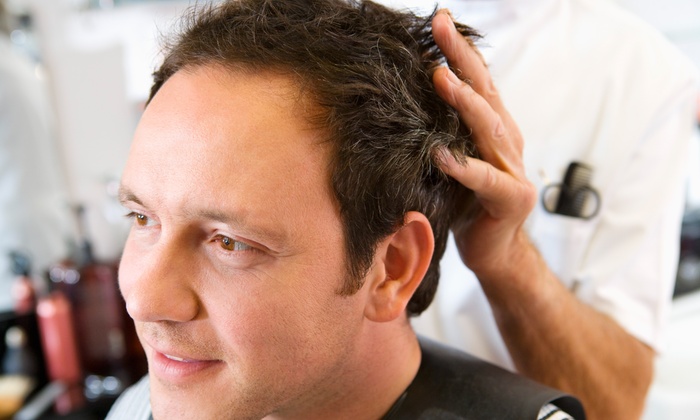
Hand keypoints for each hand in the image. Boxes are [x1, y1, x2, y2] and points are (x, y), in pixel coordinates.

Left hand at [431, 10, 536, 277]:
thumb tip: (403, 105)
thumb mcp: (454, 163)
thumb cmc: (468, 206)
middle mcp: (507, 142)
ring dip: (464, 102)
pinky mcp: (512, 198)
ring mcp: (514, 169)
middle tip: (440, 26)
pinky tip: (440, 154)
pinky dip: (463, 166)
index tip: (438, 20)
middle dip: (462, 58)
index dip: (460, 51)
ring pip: (488, 128)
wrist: (495, 253)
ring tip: (439, 78)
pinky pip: (484, 179)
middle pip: (485, 93)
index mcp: (494, 130)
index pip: (478, 82)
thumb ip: (444, 135)